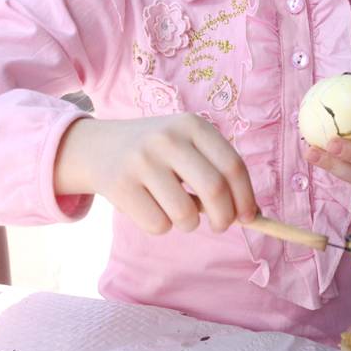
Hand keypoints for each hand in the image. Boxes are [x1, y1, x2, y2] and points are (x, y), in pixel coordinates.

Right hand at [54, 113, 257, 234]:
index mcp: (192, 125)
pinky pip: (158, 225)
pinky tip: (151, 207)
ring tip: (177, 209)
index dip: (246, 196)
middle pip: (214, 189)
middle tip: (221, 225)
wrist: (100, 146)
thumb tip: (249, 214)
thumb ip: (215, 171)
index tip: (250, 216)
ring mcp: (142, 161)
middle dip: (225, 217)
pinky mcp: (121, 185)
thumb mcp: (186, 145)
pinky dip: (162, 226)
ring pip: (185, 214)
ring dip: (189, 224)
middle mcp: (168, 138)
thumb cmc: (158, 153)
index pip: (232, 165)